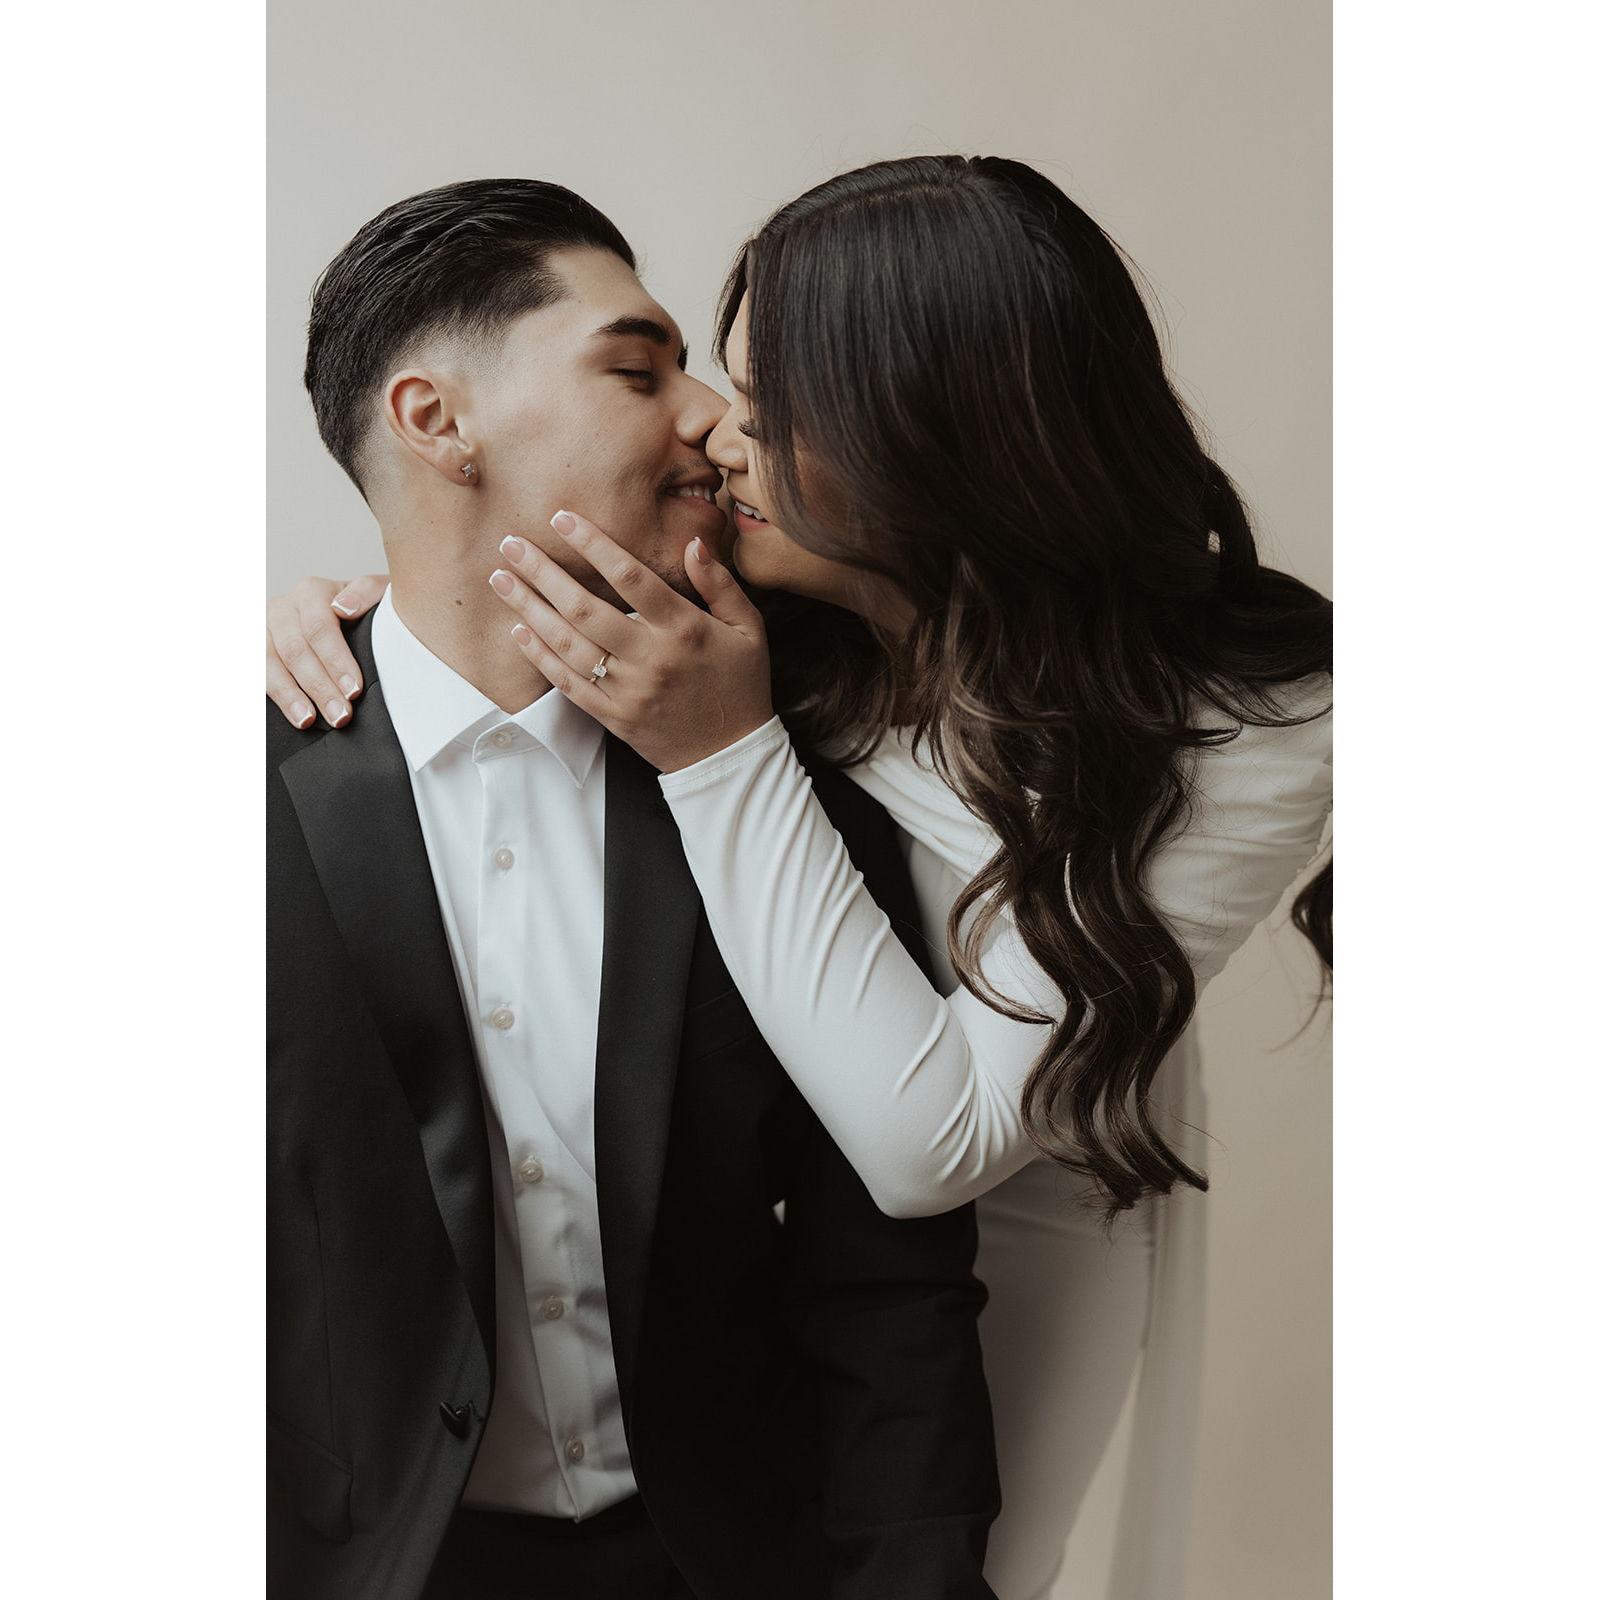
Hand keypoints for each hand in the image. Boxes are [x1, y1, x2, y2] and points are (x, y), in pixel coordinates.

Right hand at [266, 573, 389, 728]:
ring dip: (289, 696)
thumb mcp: (376, 595)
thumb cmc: (364, 612)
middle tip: (340, 716)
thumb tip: (343, 608)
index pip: (319, 627)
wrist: (346, 619)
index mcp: (312, 592)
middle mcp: (283, 608)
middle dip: (319, 686)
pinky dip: (269, 694)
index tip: (354, 690)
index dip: (336, 660)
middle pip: (295, 649)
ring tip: (308, 721)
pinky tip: (286, 713)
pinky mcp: (253, 650)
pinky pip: (255, 673)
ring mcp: (263, 630)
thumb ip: (367, 592)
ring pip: (269, 663)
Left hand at [488, 510, 772, 773]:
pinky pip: (569, 684)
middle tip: (512, 544)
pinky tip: (518, 630)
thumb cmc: (740, 684)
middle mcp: (652, 658)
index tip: (562, 519)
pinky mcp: (613, 716)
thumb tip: (693, 544)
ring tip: (502, 580)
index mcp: (685, 629)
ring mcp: (629, 690)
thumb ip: (719, 585)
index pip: (631, 578)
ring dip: (530, 609)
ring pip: (569, 644)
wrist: (730, 754)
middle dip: (543, 573)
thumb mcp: (748, 629)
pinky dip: (540, 657)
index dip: (594, 545)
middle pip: (585, 609)